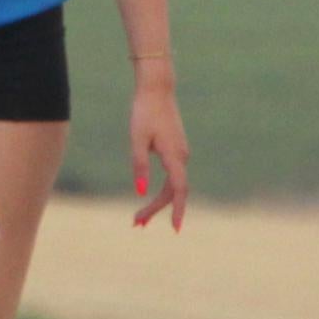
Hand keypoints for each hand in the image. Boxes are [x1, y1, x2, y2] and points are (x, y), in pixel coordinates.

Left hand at [128, 74, 189, 229]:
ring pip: (172, 185)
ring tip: (139, 217)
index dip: (177, 211)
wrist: (157, 88)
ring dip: (157, 202)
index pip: (178, 191)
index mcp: (174, 156)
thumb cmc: (144, 112)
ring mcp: (180, 153)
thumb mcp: (137, 139)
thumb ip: (139, 165)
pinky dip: (161, 190)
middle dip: (155, 209)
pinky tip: (149, 196)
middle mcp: (182, 157)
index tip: (176, 229)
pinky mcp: (175, 149)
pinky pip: (172, 176)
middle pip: (172, 192)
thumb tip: (139, 191)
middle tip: (136, 224)